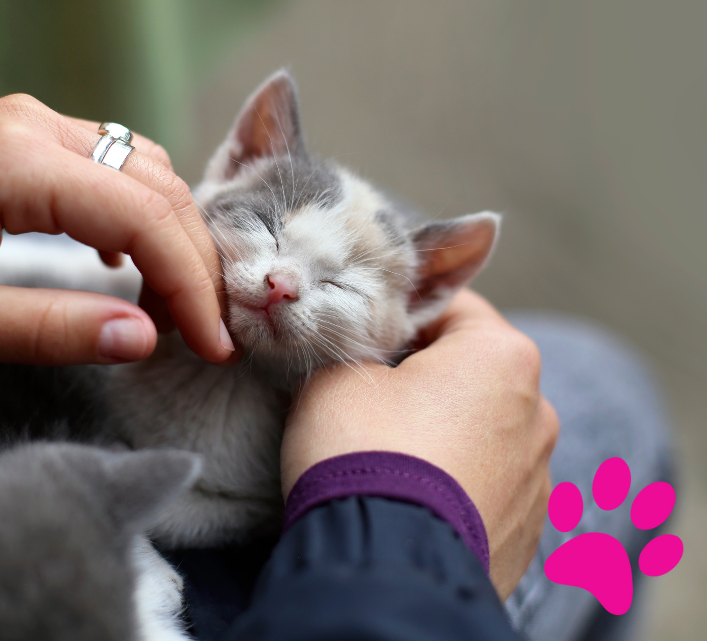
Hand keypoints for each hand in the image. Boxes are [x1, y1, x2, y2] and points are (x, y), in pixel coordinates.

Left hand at [0, 94, 232, 364]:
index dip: (192, 282)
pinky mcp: (24, 137)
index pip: (142, 216)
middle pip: (156, 185)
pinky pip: (111, 167)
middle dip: (195, 260)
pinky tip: (128, 265)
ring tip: (177, 306)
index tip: (214, 344)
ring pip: (143, 170)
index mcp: (15, 162)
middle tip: (208, 331)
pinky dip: (139, 215)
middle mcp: (34, 125)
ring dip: (172, 235)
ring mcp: (31, 123)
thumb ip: (49, 329)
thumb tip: (147, 339)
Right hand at [282, 290, 557, 598]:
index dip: (397, 314)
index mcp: (501, 355)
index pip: (449, 307)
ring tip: (387, 457)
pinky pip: (484, 489)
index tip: (360, 336)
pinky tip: (409, 499)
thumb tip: (357, 353)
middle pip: (470, 372)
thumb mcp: (335, 375)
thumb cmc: (363, 449)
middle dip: (423, 378)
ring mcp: (538, 479)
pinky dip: (452, 486)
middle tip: (365, 396)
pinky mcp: (526, 533)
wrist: (384, 565)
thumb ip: (354, 348)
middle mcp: (537, 412)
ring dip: (442, 435)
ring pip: (480, 433)